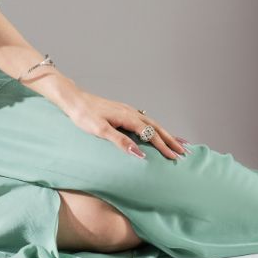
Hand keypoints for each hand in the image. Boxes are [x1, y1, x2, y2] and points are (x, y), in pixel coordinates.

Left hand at [64, 91, 188, 160]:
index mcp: (128, 117)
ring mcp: (128, 110)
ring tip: (177, 142)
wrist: (73, 99)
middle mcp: (131, 112)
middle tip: (184, 152)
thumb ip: (120, 142)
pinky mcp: (123, 111)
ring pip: (152, 123)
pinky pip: (144, 120)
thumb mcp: (100, 131)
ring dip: (165, 133)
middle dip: (171, 140)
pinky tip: (156, 130)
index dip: (164, 147)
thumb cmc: (84, 115)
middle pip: (156, 128)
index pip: (151, 135)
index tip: (174, 157)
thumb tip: (139, 154)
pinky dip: (154, 127)